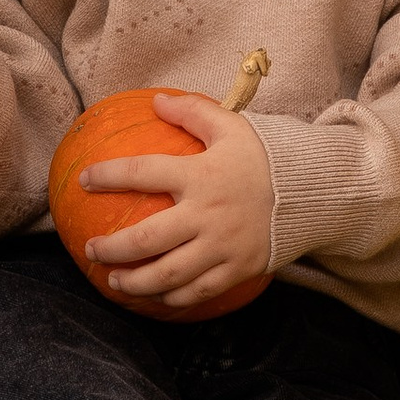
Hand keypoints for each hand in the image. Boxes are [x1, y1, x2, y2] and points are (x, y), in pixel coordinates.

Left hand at [83, 95, 273, 311]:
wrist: (315, 193)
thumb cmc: (267, 158)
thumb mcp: (232, 127)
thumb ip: (193, 112)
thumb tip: (156, 102)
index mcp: (201, 175)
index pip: (143, 172)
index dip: (108, 175)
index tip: (84, 180)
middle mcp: (207, 214)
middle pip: (147, 238)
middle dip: (112, 248)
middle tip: (91, 250)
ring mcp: (222, 246)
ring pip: (168, 274)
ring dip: (135, 282)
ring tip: (114, 281)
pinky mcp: (238, 269)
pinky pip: (198, 291)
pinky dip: (173, 297)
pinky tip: (158, 295)